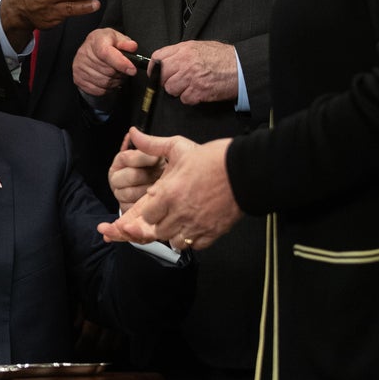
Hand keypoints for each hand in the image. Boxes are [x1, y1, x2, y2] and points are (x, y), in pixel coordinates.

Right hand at [73, 27, 141, 96]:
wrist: (90, 48)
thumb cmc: (105, 43)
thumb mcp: (117, 37)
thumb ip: (126, 42)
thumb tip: (132, 47)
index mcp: (96, 41)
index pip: (106, 53)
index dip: (120, 63)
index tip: (132, 70)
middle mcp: (84, 54)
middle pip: (108, 70)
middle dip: (120, 73)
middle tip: (124, 70)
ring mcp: (79, 67)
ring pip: (104, 82)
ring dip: (115, 82)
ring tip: (117, 75)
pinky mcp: (78, 78)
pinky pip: (98, 90)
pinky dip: (108, 88)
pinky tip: (109, 80)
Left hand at [98, 129, 240, 249]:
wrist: (245, 169)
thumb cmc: (213, 158)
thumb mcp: (178, 146)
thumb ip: (152, 145)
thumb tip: (134, 134)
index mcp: (169, 194)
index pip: (147, 216)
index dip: (151, 210)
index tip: (158, 204)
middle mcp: (180, 213)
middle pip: (159, 231)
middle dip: (161, 223)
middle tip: (169, 213)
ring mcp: (197, 225)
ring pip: (175, 242)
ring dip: (175, 234)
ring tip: (181, 221)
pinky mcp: (214, 232)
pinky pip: (196, 246)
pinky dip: (193, 239)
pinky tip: (195, 226)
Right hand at [108, 130, 164, 208]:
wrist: (171, 187)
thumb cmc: (163, 167)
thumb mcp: (159, 152)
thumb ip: (147, 142)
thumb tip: (132, 131)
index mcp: (121, 161)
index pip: (126, 157)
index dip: (142, 158)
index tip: (156, 159)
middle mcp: (117, 178)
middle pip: (127, 176)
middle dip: (145, 176)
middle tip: (158, 175)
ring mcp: (120, 194)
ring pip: (129, 193)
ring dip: (147, 190)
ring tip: (157, 187)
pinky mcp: (126, 208)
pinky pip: (131, 208)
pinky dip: (144, 205)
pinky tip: (154, 199)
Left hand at [155, 40, 237, 104]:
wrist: (242, 67)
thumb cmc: (223, 57)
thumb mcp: (199, 47)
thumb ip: (180, 52)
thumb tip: (165, 61)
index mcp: (184, 49)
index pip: (157, 58)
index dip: (155, 68)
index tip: (156, 73)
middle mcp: (185, 62)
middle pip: (162, 76)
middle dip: (167, 81)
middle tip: (178, 81)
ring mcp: (191, 77)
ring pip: (171, 89)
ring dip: (179, 91)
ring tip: (192, 85)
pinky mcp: (198, 91)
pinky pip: (184, 99)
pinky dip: (190, 98)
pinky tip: (199, 91)